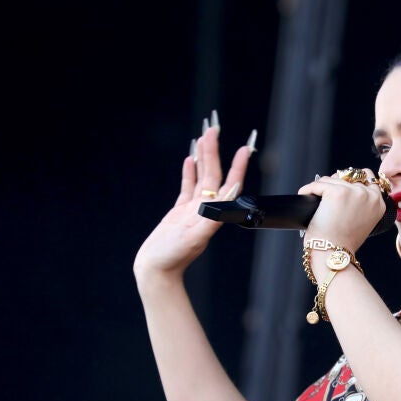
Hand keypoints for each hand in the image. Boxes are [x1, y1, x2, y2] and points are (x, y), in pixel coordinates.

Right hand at [134, 113, 252, 280]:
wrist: (157, 270)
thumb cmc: (174, 257)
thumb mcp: (195, 238)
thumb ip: (212, 219)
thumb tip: (226, 201)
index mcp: (214, 214)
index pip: (228, 184)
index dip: (237, 166)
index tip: (244, 149)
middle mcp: (206, 209)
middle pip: (213, 175)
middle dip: (214, 152)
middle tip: (215, 129)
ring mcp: (193, 210)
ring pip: (200, 177)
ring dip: (203, 158)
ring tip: (204, 138)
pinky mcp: (179, 212)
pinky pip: (187, 187)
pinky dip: (189, 172)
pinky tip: (189, 159)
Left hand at [297, 168, 387, 252]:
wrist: (333, 253)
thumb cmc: (344, 242)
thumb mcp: (362, 221)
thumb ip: (362, 203)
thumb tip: (345, 183)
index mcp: (379, 203)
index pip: (368, 177)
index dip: (352, 181)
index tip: (340, 188)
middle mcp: (369, 195)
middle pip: (349, 175)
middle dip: (336, 182)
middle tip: (326, 195)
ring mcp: (354, 192)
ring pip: (332, 179)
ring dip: (322, 188)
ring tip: (315, 198)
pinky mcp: (336, 192)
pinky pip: (318, 183)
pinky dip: (308, 189)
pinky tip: (304, 195)